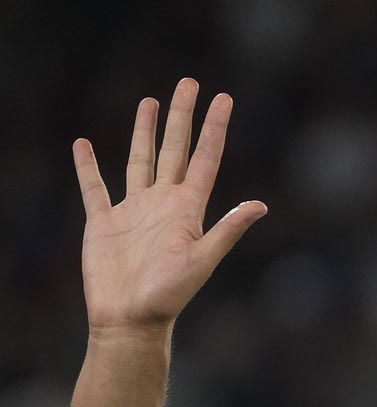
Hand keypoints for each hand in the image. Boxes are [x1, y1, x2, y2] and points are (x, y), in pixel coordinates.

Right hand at [72, 78, 266, 334]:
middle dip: (181, 116)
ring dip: (144, 131)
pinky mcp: (104, 223)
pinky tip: (83, 145)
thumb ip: (228, 230)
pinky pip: (94, 187)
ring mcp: (134, 211)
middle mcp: (164, 204)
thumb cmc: (169, 295)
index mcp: (189, 209)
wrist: (131, 320)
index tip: (223, 98)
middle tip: (188, 82)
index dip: (214, 127)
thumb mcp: (202, 260)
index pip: (206, 158)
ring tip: (149, 101)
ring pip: (140, 160)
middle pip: (174, 149)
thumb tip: (260, 205)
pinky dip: (87, 167)